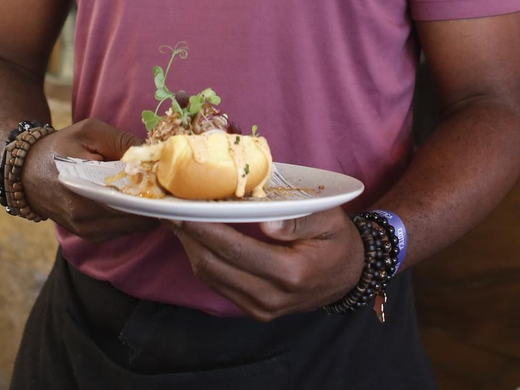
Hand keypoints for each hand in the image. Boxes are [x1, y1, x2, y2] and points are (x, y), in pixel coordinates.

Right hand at [21, 118, 156, 241]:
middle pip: (138, 218)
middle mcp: (85, 219)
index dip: (155, 192)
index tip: (167, 179)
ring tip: (151, 188)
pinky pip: (123, 229)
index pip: (132, 201)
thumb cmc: (59, 147)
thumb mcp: (89, 132)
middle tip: (164, 183)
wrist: (27, 171)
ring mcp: (87, 231)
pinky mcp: (89, 235)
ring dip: (146, 210)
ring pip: (134, 227)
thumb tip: (152, 155)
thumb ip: (121, 141)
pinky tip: (134, 197)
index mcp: (85, 192)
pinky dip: (133, 216)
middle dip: (154, 202)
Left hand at [171, 209, 364, 321]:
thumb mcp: (329, 219)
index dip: (204, 228)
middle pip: (214, 266)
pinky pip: (218, 286)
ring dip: (190, 248)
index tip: (183, 207)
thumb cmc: (337, 240)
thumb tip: (265, 221)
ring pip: (211, 278)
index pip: (235, 249)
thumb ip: (298, 220)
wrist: (349, 276)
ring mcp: (262, 309)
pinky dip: (202, 261)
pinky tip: (196, 239)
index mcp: (290, 273)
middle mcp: (271, 297)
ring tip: (178, 220)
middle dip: (188, 236)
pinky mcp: (255, 311)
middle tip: (170, 209)